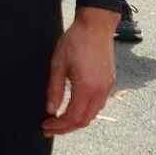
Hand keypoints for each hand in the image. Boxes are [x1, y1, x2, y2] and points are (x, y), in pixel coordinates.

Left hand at [42, 10, 116, 136]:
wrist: (96, 26)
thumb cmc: (75, 42)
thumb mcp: (58, 65)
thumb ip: (54, 89)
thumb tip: (51, 110)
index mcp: (86, 88)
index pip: (72, 117)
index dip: (58, 126)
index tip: (45, 126)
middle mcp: (100, 91)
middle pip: (84, 120)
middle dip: (66, 128)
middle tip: (50, 128)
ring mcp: (107, 87)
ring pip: (92, 114)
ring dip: (76, 121)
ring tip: (59, 120)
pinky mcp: (110, 82)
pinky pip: (98, 104)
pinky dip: (85, 111)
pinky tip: (73, 107)